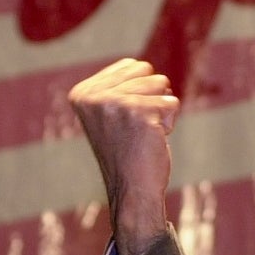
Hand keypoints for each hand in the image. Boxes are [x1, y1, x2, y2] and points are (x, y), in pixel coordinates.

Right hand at [68, 58, 179, 254]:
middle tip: (137, 128)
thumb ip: (120, 87)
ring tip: (144, 133)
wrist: (132, 190)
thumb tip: (140, 65)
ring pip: (162, 84)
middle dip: (152, 98)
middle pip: (147, 72)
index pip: (132, 65)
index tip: (126, 120)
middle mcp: (93, 95)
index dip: (140, 92)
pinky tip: (153, 140)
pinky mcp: (139, 113)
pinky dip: (169, 122)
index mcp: (82, 92)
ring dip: (161, 110)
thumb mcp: (112, 113)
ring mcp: (114, 103)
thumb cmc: (128, 151)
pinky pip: (172, 103)